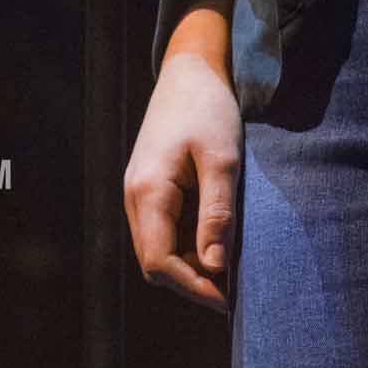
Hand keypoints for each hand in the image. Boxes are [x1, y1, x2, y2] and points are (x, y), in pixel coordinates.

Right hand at [123, 48, 241, 313]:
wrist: (190, 67)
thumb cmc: (209, 108)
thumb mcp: (223, 159)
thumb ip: (217, 213)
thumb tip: (216, 268)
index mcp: (147, 191)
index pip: (159, 262)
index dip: (193, 287)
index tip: (228, 300)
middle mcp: (134, 196)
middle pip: (154, 261)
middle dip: (191, 280)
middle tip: (232, 289)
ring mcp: (138, 191)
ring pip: (156, 248)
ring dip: (188, 264)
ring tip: (227, 267)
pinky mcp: (149, 185)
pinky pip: (161, 230)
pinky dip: (185, 244)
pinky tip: (214, 240)